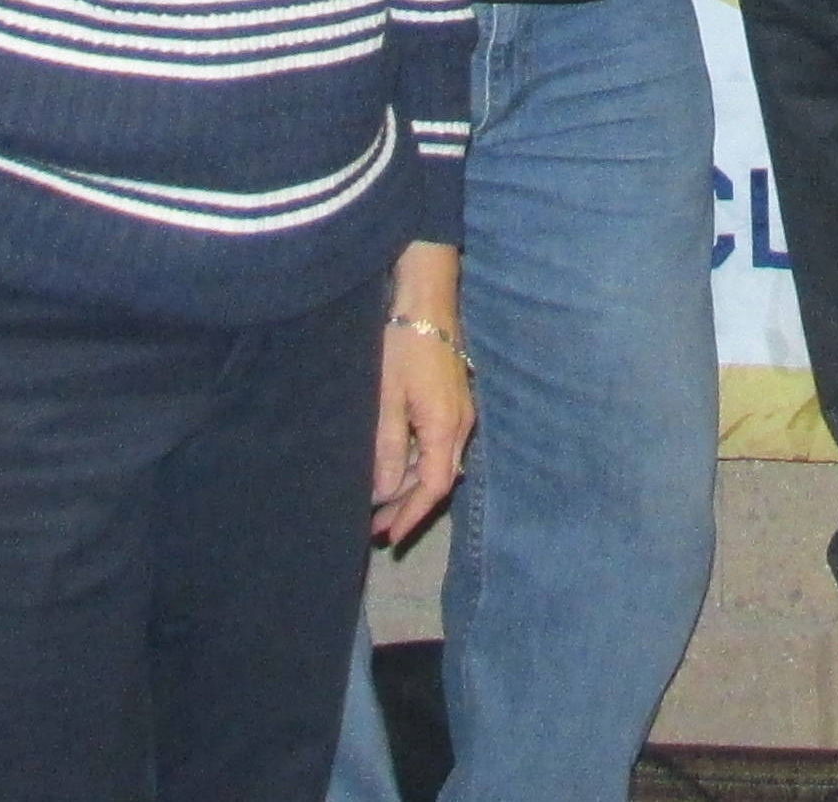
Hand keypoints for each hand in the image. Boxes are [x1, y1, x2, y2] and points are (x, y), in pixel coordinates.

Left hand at [372, 246, 470, 545]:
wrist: (426, 301)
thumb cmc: (403, 345)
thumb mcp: (387, 399)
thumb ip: (387, 448)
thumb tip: (385, 492)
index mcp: (446, 428)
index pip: (433, 487)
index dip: (412, 516)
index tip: (389, 536)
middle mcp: (460, 425)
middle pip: (437, 479)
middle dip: (408, 506)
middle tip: (377, 527)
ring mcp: (458, 413)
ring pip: (436, 463)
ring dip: (410, 485)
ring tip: (380, 503)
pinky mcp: (451, 401)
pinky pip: (435, 444)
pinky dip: (415, 463)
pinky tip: (394, 467)